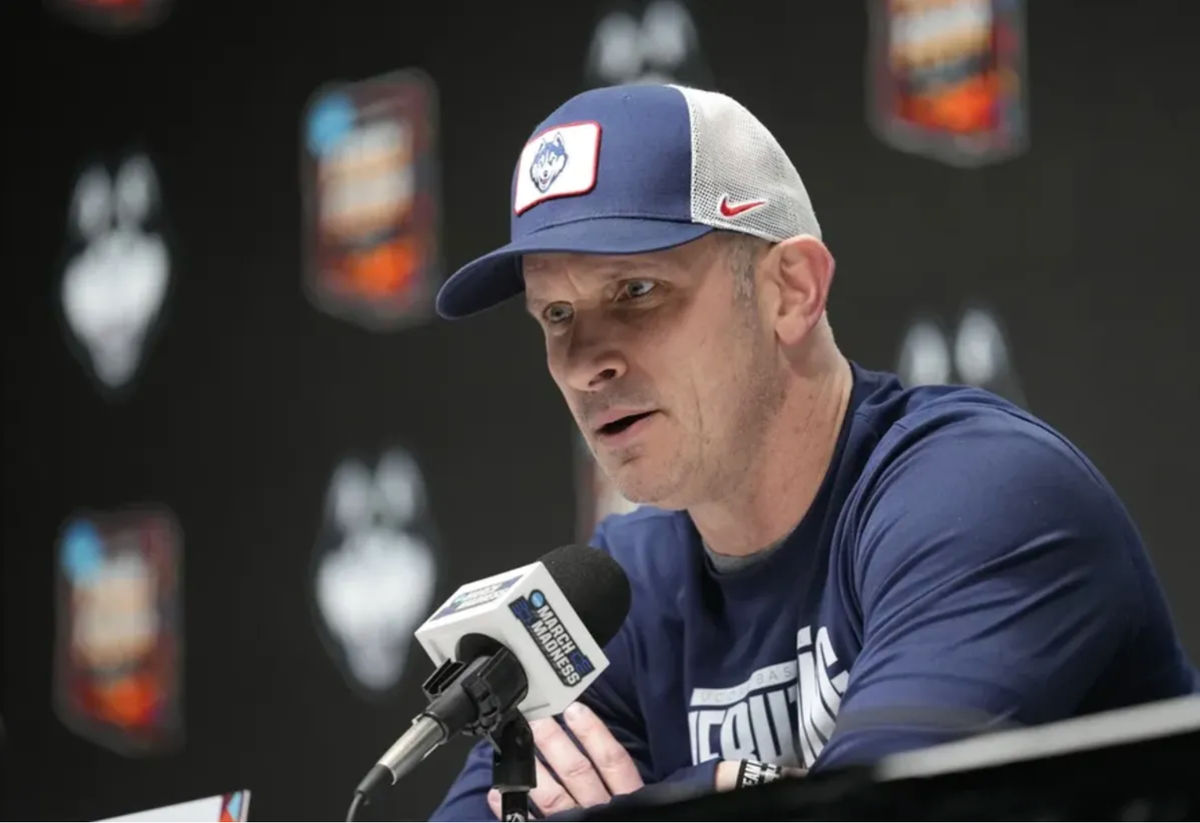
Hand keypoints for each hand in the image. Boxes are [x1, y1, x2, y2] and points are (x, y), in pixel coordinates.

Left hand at [487, 702, 643, 818]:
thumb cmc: (634, 819)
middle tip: (534, 718)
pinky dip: (511, 811)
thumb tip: (655, 755)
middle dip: (554, 743)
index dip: (595, 734)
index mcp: (629, 803)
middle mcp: (604, 813)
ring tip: (514, 745)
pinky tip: (494, 795)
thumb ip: (640, 783)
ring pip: (555, 797)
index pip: (613, 762)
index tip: (575, 710)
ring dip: (532, 769)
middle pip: (578, 772)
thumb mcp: (649, 810)